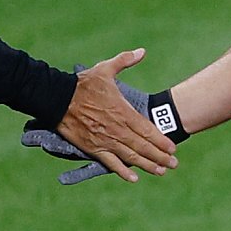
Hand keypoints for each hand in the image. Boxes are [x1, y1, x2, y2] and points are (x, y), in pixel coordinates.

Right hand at [54, 50, 177, 183]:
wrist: (57, 98)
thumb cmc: (82, 84)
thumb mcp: (105, 69)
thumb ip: (125, 60)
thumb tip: (142, 52)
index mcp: (122, 112)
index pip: (147, 130)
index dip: (161, 140)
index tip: (173, 147)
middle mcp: (117, 129)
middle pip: (143, 146)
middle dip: (160, 156)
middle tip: (174, 164)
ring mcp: (105, 140)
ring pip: (131, 157)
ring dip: (147, 165)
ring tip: (160, 171)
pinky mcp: (93, 148)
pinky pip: (110, 163)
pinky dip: (122, 171)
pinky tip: (133, 178)